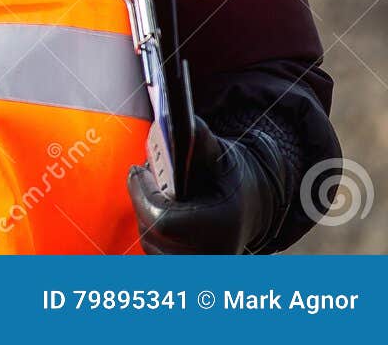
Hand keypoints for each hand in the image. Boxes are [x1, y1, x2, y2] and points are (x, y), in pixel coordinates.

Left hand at [128, 115, 279, 252]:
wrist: (251, 207)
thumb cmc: (230, 177)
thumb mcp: (219, 154)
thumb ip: (196, 140)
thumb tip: (175, 119)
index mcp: (220, 226)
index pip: (163, 220)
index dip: (144, 195)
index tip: (138, 171)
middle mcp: (212, 253)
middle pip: (153, 230)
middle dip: (142, 199)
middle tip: (142, 175)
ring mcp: (201, 267)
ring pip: (150, 242)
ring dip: (146, 214)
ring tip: (155, 192)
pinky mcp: (189, 271)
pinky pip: (155, 251)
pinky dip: (152, 229)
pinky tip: (160, 210)